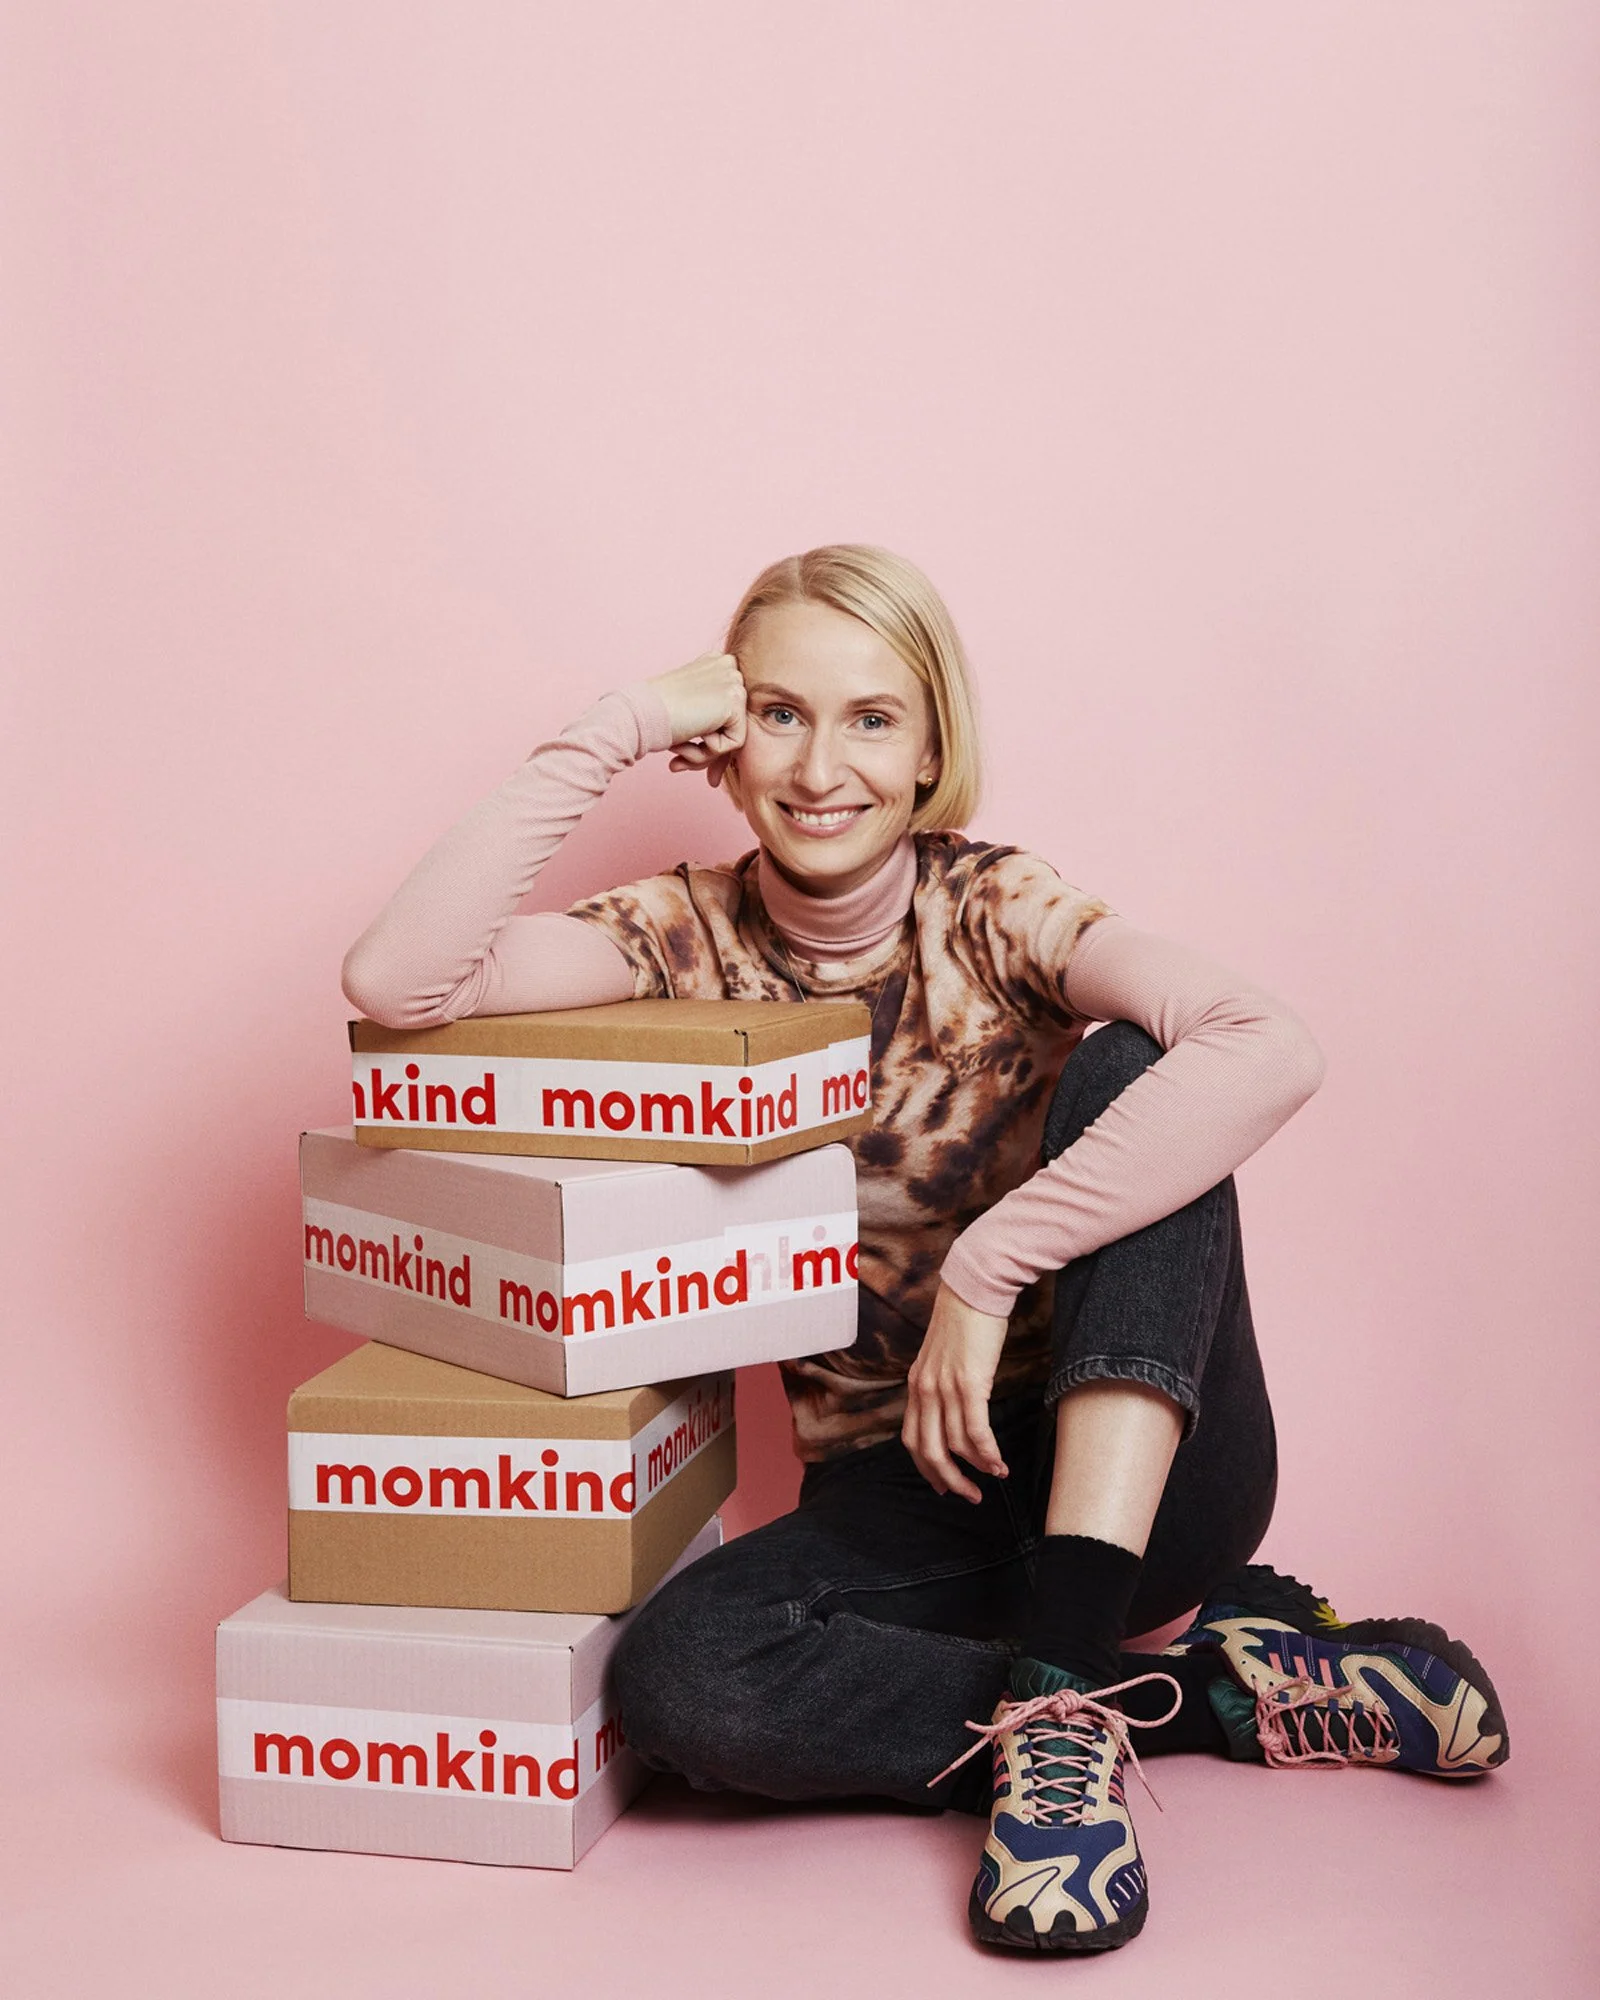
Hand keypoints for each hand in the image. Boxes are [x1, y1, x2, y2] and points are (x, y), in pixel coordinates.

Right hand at [647, 651, 746, 788]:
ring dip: (704, 753)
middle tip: (678, 761)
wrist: (639, 714)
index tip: (685, 753)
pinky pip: (735, 742)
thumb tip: (718, 749)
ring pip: (733, 734)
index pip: (727, 710)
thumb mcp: (687, 711)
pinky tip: (688, 739)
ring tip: (678, 752)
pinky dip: (710, 752)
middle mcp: (727, 666)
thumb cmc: (654, 715)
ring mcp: (732, 681)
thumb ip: (708, 720)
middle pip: (732, 723)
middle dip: (707, 750)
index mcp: (714, 664)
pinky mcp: (734, 700)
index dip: (708, 737)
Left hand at [902, 1283, 1011, 1502]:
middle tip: (969, 1495)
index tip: (944, 1484)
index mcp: (916, 1384)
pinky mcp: (969, 1382)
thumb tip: (955, 1408)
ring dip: (976, 1468)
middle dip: (949, 1479)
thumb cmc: (965, 1319)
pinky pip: (975, 1429)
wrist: (975, 1287)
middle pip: (929, 1451)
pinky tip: (998, 1463)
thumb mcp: (943, 1356)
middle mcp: (924, 1390)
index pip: (911, 1438)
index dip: (927, 1468)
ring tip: (995, 1477)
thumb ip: (942, 1382)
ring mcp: (944, 1387)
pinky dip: (986, 1452)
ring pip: (954, 1445)